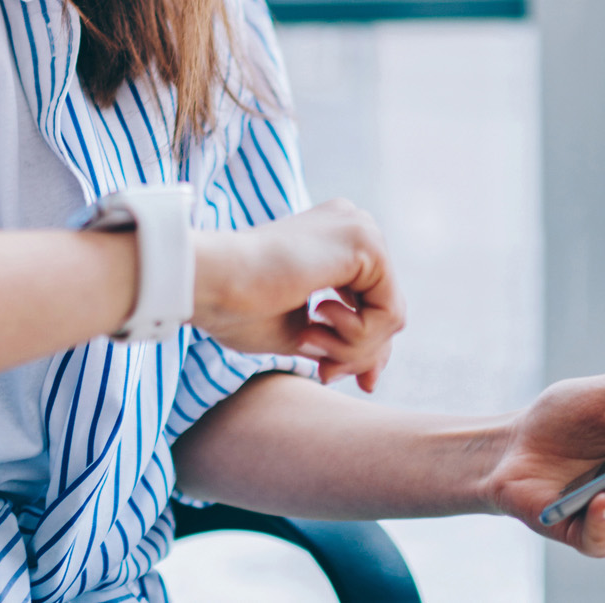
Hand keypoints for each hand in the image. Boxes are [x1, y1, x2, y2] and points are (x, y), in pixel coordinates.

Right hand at [190, 199, 404, 389]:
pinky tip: (317, 321)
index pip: (373, 301)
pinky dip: (357, 337)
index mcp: (334, 240)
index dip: (364, 348)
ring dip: (353, 348)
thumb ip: (342, 344)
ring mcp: (362, 230)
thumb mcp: (302, 333)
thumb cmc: (239, 308)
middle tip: (323, 372)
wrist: (212, 282)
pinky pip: (390, 313)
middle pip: (387, 310)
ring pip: (391, 316)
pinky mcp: (366, 245)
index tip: (339, 377)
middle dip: (359, 353)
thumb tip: (375, 374)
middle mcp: (353, 226)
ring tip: (311, 342)